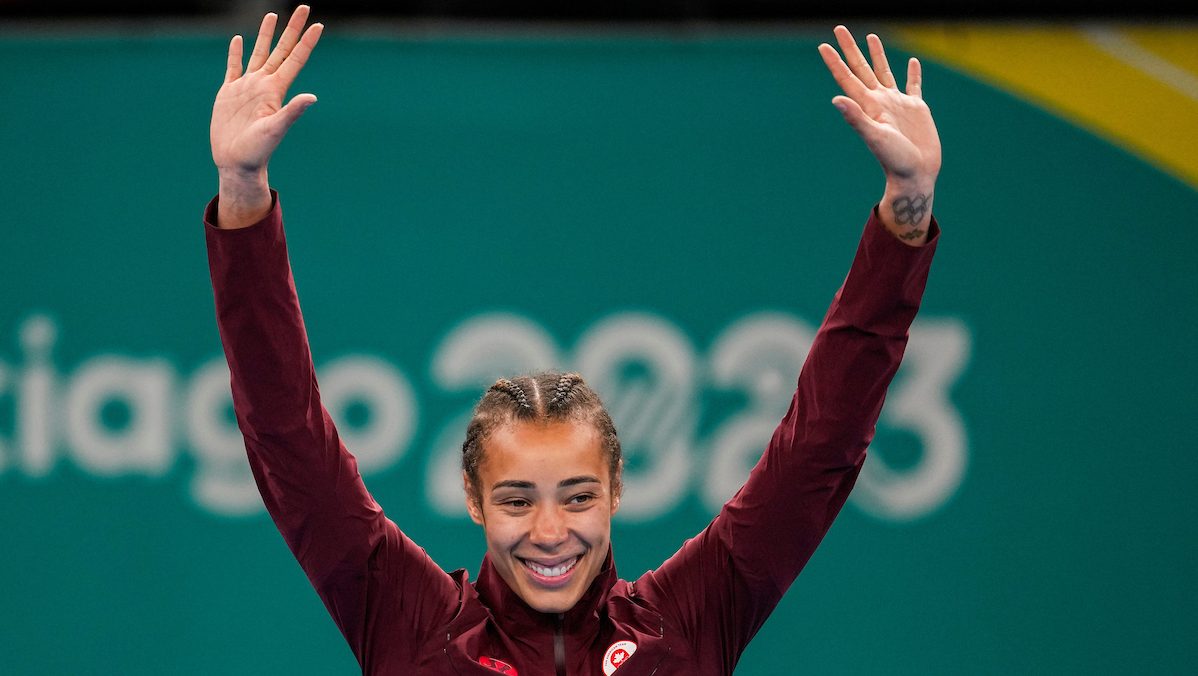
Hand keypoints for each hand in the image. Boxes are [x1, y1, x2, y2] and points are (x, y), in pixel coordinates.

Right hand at [211, 5, 322, 227]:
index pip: (295, 59)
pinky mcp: (229, 93)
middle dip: (291, 29)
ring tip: (273, 15)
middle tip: (303, 7)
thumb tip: (312, 97)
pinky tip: (238, 40)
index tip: (318, 24)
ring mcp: (247, 87)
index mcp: (276, 90)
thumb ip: (292, 112)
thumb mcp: (275, 130)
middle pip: (281, 50)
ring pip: (259, 53)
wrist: (236, 162)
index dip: (306, 42)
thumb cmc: (257, 151)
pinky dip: (235, 53)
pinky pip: (233, 68)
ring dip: (266, 35)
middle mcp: (263, 85)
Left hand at [819, 26, 939, 242]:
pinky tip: (913, 62)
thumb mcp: (875, 137)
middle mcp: (880, 101)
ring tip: (870, 37)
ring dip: (877, 55)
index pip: (847, 78)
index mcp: (868, 106)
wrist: (916, 174)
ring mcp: (897, 104)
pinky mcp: (916, 109)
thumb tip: (836, 100)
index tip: (823, 45)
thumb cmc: (894, 160)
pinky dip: (913, 73)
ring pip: (884, 72)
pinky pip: (914, 85)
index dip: (835, 62)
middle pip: (862, 69)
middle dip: (850, 49)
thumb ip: (856, 119)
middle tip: (839, 28)